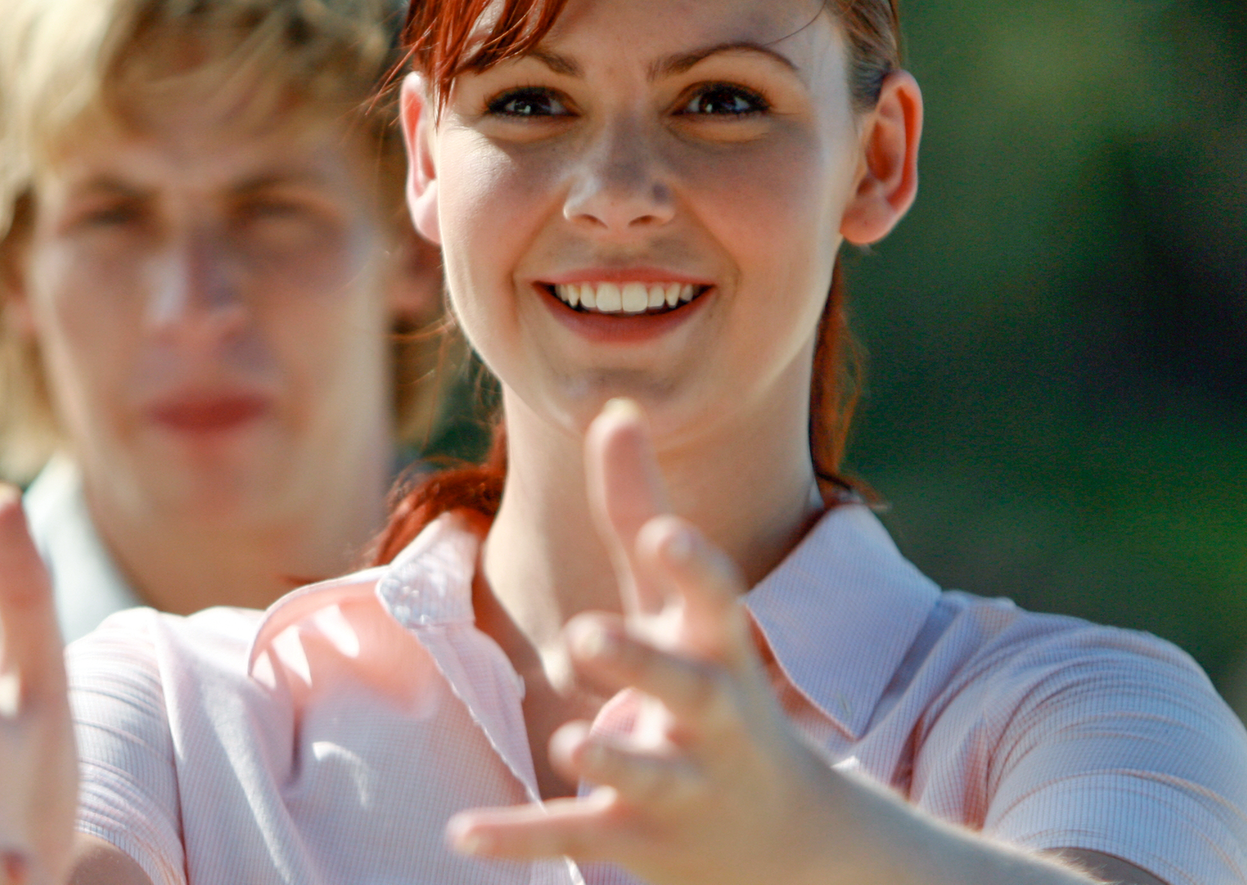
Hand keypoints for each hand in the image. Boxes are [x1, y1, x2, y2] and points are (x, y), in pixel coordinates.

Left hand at [447, 400, 847, 883]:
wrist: (786, 838)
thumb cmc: (714, 687)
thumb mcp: (684, 609)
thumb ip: (642, 511)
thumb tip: (614, 408)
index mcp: (718, 649)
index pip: (717, 600)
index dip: (691, 567)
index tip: (663, 535)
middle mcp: (710, 715)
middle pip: (686, 687)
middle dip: (643, 662)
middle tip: (587, 637)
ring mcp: (681, 781)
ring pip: (646, 772)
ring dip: (610, 757)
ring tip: (570, 745)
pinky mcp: (638, 836)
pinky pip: (576, 834)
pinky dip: (519, 835)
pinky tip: (460, 833)